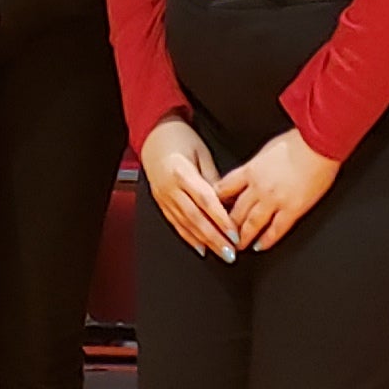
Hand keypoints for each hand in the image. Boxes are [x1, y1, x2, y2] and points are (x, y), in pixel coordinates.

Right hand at [140, 118, 239, 260]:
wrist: (153, 135)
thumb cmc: (180, 138)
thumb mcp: (202, 153)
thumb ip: (213, 179)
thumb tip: (228, 202)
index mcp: (182, 172)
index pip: (205, 200)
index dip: (221, 219)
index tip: (234, 233)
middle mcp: (170, 188)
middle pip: (195, 217)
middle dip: (214, 237)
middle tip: (230, 252)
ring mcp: (163, 197)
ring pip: (185, 224)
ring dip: (204, 241)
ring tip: (220, 253)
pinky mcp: (161, 202)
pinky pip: (175, 223)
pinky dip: (189, 237)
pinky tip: (200, 247)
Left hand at [217, 128, 337, 250]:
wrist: (318, 144)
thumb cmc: (297, 142)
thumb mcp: (266, 149)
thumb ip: (255, 166)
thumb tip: (250, 174)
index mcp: (250, 170)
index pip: (224, 189)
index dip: (216, 201)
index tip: (213, 209)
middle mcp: (258, 187)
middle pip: (235, 211)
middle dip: (226, 225)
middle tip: (221, 234)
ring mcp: (274, 200)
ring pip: (252, 224)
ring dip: (242, 237)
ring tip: (237, 246)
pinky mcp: (293, 209)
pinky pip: (276, 229)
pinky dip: (266, 240)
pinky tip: (260, 246)